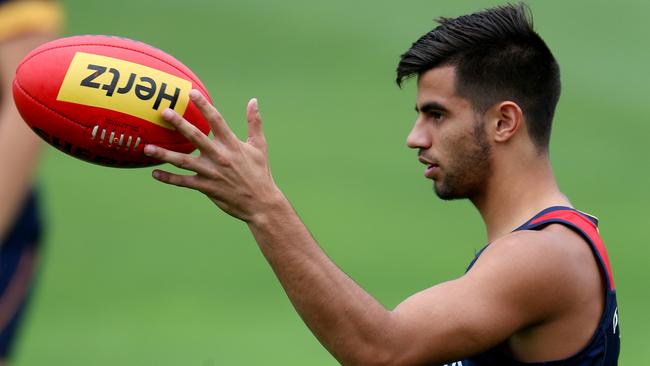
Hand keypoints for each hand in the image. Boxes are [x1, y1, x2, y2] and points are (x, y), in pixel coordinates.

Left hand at [144, 90, 283, 221]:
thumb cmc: (260, 173)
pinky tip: (154, 173)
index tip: (191, 92)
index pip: (216, 120)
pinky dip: (169, 178)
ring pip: (184, 161)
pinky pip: (184, 182)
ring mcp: (212, 172)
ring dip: (165, 154)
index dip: (204, 106)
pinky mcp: (206, 187)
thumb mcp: (259, 146)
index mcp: (232, 144)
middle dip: (179, 124)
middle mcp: (220, 156)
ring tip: (148, 147)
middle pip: (196, 137)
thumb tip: (254, 101)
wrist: (261, 203)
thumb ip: (254, 122)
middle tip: (164, 112)